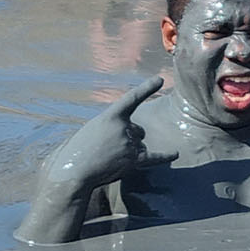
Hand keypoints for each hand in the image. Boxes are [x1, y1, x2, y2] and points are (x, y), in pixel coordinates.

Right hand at [46, 76, 176, 191]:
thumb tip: (132, 137)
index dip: (147, 88)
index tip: (160, 79)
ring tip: (109, 159)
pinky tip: (176, 153)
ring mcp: (129, 144)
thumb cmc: (77, 151)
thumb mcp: (92, 129)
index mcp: (110, 116)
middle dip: (128, 138)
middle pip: (138, 130)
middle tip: (107, 149)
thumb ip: (112, 127)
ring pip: (139, 144)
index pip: (132, 98)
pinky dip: (165, 155)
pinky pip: (154, 157)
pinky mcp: (133, 160)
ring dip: (129, 151)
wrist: (74, 171)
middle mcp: (123, 127)